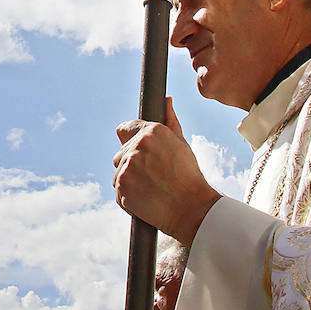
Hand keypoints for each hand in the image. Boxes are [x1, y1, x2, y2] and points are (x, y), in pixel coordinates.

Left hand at [113, 97, 220, 245]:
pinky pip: (119, 190)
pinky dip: (128, 196)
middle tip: (153, 175)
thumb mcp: (182, 144)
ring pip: (119, 172)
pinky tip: (146, 198)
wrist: (191, 209)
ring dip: (129, 179)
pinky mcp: (121, 188)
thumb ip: (170, 121)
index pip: (124, 129)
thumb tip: (166, 100)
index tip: (139, 151)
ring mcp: (126, 168)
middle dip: (132, 163)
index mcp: (151, 133)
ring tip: (151, 188)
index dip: (131, 140)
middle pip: (120, 153)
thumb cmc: (189, 177)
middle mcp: (136, 147)